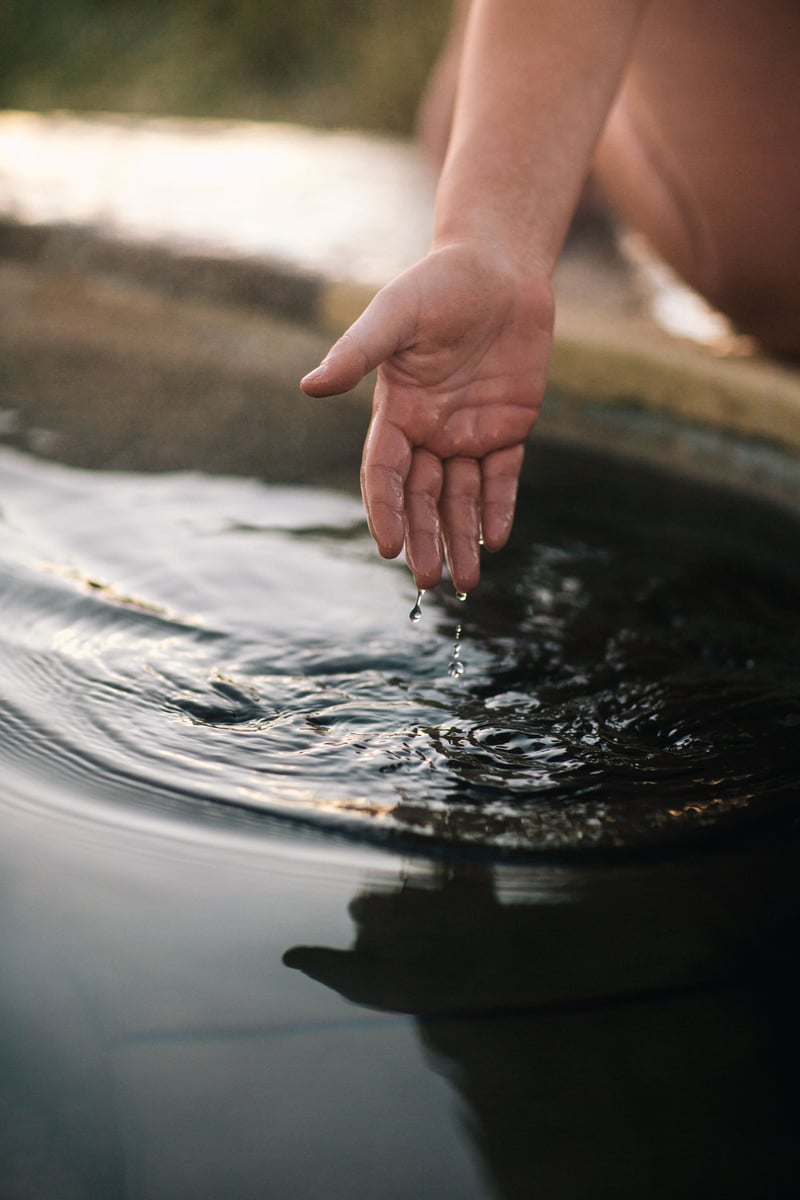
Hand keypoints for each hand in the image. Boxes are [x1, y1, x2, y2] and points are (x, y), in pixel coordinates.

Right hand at [300, 242, 552, 593]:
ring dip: (462, 538)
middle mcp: (429, 430)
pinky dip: (499, 508)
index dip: (387, 511)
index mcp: (396, 412)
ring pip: (462, 498)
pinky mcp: (508, 427)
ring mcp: (469, 432)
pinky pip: (503, 477)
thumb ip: (357, 354)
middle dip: (425, 540)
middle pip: (423, 498)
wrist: (498, 267)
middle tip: (427, 583)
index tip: (390, 548)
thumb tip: (310, 387)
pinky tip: (497, 539)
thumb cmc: (437, 284)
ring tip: (466, 582)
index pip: (386, 474)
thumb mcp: (394, 316)